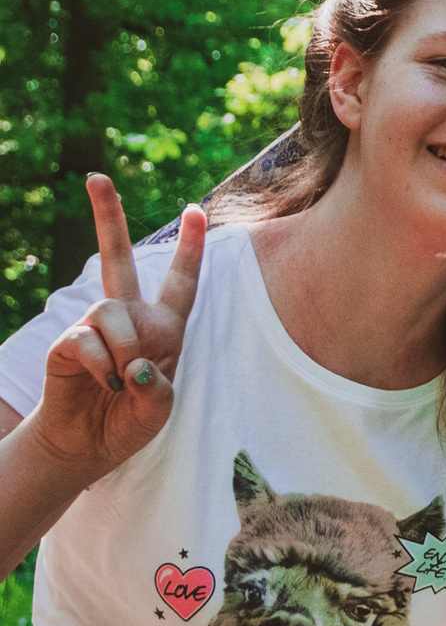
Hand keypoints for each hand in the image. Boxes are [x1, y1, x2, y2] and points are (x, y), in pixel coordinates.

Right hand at [23, 175, 203, 481]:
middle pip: (117, 258)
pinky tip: (104, 384)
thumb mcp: (160, 409)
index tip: (196, 210)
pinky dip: (103, 365)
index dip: (188, 248)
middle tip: (96, 177)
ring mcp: (95, 327)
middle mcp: (129, 319)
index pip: (180, 282)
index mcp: (163, 328)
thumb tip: (139, 365)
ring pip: (113, 310)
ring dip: (125, 349)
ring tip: (122, 382)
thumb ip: (160, 388)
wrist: (86, 448)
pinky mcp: (69, 343)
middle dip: (108, 216)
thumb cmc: (128, 423)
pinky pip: (87, 339)